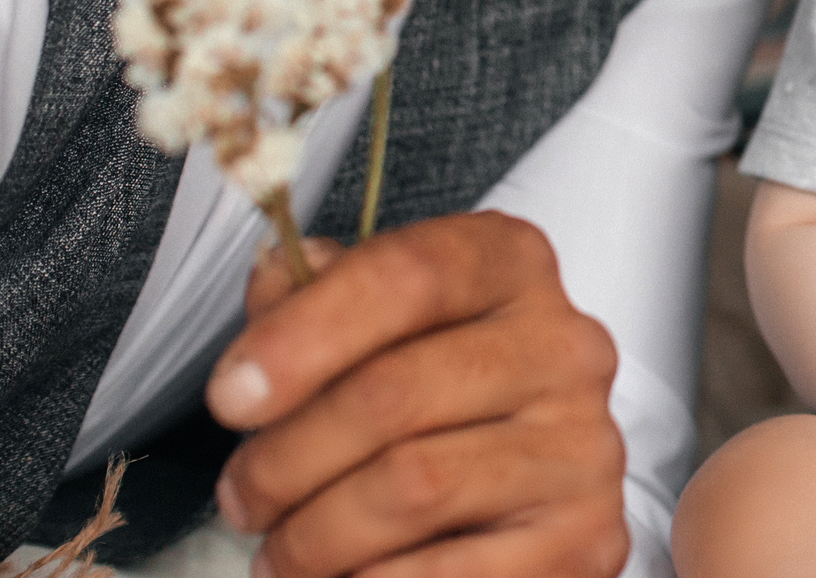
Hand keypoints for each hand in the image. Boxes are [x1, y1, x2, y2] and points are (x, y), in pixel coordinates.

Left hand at [210, 212, 629, 577]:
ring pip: (412, 487)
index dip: (303, 334)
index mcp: (513, 268)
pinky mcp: (587, 538)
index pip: (410, 274)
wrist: (522, 497)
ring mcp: (585, 446)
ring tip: (281, 552)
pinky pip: (447, 574)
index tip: (229, 397)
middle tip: (242, 498)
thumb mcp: (377, 327)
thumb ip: (317, 295)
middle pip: (391, 394)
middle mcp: (566, 346)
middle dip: (284, 460)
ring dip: (313, 535)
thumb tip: (274, 278)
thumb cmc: (432, 400)